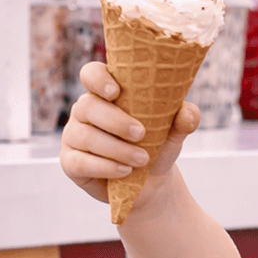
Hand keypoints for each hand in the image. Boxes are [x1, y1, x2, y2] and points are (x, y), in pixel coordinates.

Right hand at [59, 61, 200, 209]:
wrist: (151, 183)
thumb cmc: (157, 146)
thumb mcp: (173, 132)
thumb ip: (184, 118)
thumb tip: (187, 115)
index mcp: (105, 94)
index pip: (91, 74)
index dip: (98, 79)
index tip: (115, 91)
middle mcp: (85, 111)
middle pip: (88, 106)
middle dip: (115, 121)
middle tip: (141, 134)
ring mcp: (74, 136)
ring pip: (86, 137)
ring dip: (116, 149)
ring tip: (142, 159)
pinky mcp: (70, 163)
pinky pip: (80, 162)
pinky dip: (105, 167)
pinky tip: (125, 171)